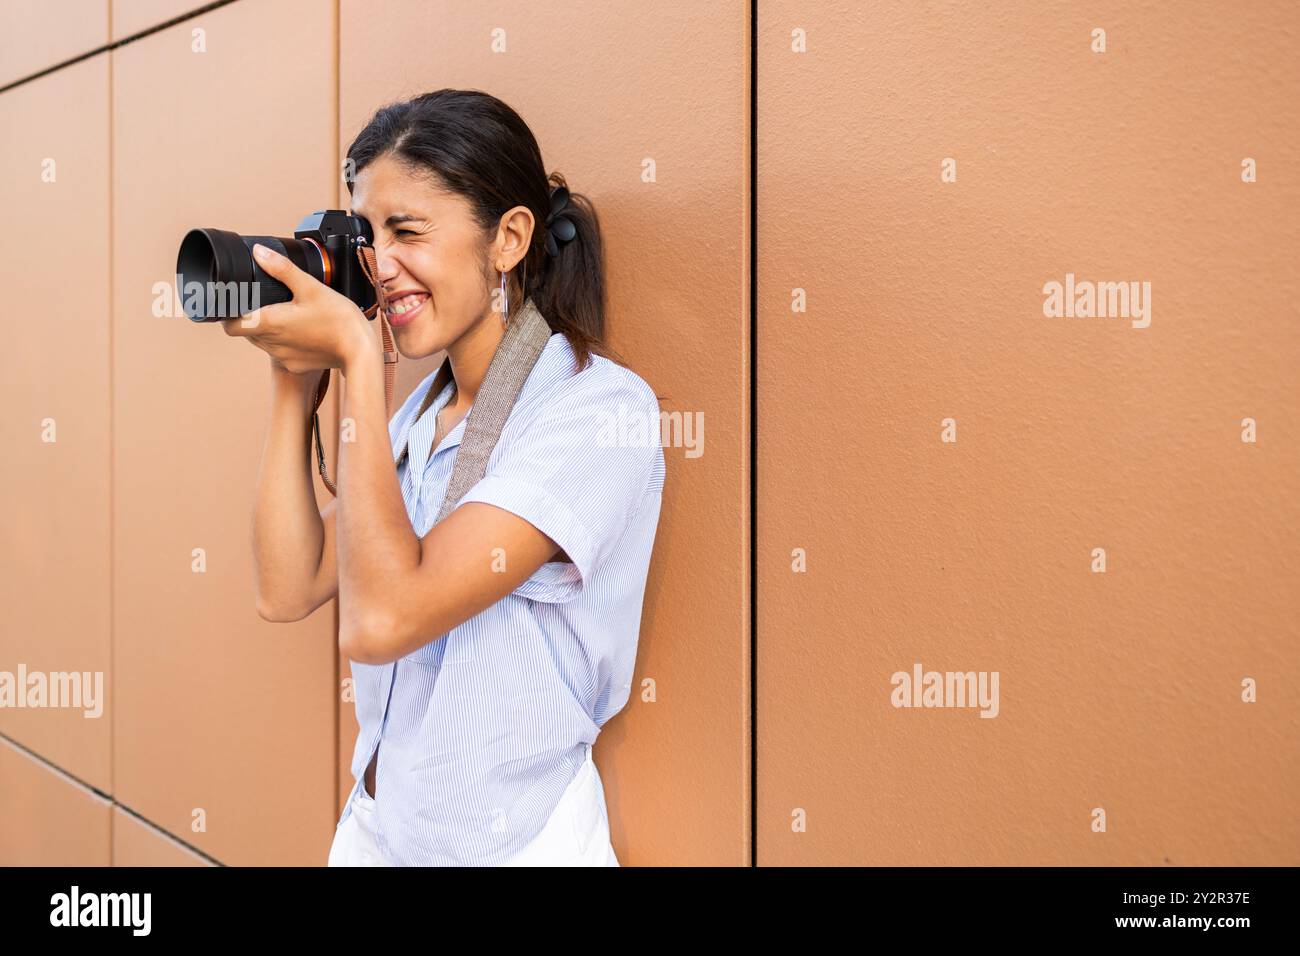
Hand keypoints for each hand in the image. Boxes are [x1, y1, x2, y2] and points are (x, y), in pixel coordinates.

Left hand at [222, 243, 378, 374]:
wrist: (360, 351)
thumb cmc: (339, 320)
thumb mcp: (310, 286)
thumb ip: (282, 268)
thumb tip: (259, 253)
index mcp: (270, 323)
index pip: (230, 326)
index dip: (229, 315)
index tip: (237, 304)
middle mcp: (272, 344)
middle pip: (246, 332)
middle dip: (250, 318)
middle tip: (265, 303)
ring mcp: (283, 358)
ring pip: (262, 343)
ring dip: (267, 330)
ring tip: (285, 315)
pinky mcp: (295, 366)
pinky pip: (280, 353)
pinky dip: (284, 342)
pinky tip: (301, 331)